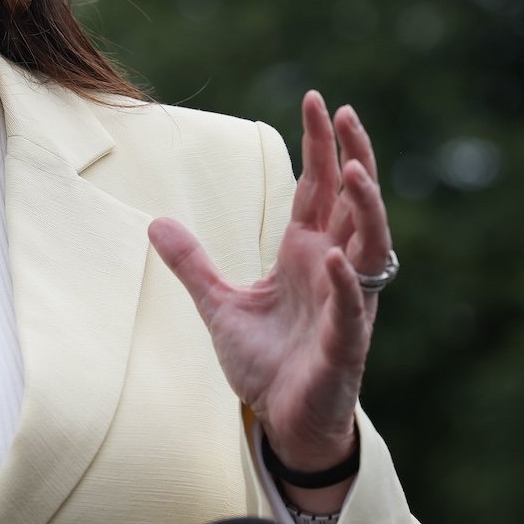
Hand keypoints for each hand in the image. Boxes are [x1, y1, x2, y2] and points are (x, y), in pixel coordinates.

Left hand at [149, 92, 390, 478]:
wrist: (284, 423)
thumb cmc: (266, 363)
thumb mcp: (218, 305)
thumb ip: (192, 263)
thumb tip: (154, 222)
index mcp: (308, 253)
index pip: (320, 187)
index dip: (321, 145)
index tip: (317, 100)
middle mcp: (334, 269)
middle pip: (353, 202)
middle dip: (353, 156)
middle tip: (343, 113)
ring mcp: (346, 304)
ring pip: (369, 246)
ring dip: (366, 209)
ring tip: (355, 170)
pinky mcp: (345, 344)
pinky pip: (350, 308)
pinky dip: (345, 283)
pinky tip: (334, 260)